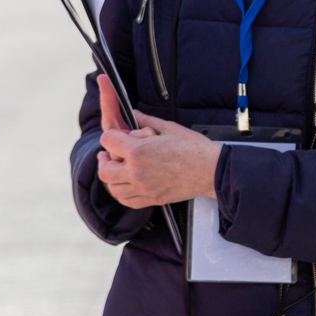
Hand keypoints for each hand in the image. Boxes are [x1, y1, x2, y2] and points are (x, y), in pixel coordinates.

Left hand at [95, 75, 221, 207]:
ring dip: (112, 177)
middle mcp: (136, 172)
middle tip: (110, 153)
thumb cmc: (193, 148)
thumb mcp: (169, 127)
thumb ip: (146, 121)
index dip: (111, 135)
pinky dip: (122, 193)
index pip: (108, 141)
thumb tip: (134, 114)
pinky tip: (127, 184)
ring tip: (119, 168)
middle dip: (105, 158)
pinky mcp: (152, 199)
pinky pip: (126, 201)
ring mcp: (143, 188)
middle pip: (104, 169)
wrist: (211, 171)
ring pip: (112, 188)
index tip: (116, 135)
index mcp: (138, 151)